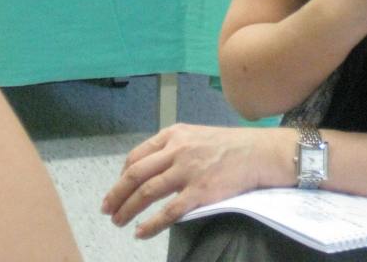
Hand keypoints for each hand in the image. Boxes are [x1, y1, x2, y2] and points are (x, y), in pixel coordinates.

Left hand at [100, 123, 290, 238]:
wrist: (260, 152)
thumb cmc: (230, 145)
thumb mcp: (197, 135)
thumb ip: (174, 148)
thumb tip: (151, 169)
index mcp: (174, 134)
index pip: (137, 156)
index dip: (122, 175)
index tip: (117, 189)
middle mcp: (177, 150)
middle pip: (136, 174)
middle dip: (116, 194)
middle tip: (107, 209)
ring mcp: (188, 171)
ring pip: (147, 192)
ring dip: (128, 209)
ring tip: (119, 221)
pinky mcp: (200, 192)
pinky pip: (169, 211)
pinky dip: (151, 224)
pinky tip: (141, 232)